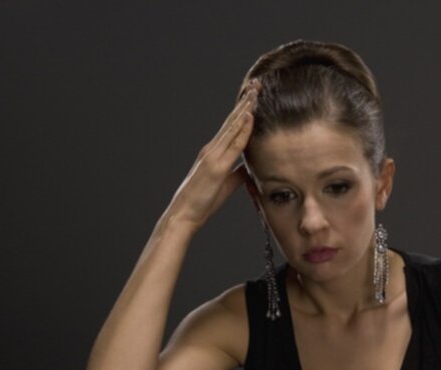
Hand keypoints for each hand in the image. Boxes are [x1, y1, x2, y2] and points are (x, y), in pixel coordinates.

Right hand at [162, 79, 261, 230]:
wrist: (184, 214)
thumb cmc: (203, 202)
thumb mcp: (226, 184)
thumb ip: (237, 173)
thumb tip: (249, 169)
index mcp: (214, 152)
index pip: (232, 126)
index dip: (244, 110)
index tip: (254, 95)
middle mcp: (212, 149)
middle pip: (232, 120)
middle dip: (245, 101)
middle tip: (256, 83)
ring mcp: (213, 155)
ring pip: (232, 126)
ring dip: (245, 108)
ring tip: (256, 91)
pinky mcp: (215, 166)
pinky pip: (233, 144)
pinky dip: (242, 129)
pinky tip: (250, 115)